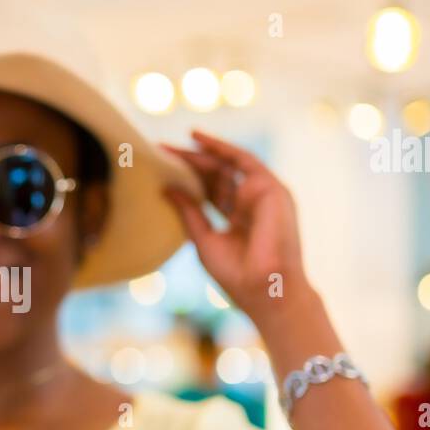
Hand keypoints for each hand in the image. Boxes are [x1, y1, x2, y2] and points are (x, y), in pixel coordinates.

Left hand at [161, 130, 309, 327]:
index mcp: (240, 219)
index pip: (212, 192)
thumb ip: (189, 212)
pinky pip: (242, 159)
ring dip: (200, 153)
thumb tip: (166, 187)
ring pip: (227, 164)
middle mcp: (253, 204)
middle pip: (218, 176)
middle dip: (189, 163)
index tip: (160, 169)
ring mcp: (263, 195)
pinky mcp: (269, 188)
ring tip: (171, 146)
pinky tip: (197, 140)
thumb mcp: (204, 240)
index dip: (188, 179)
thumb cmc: (238, 275)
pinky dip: (220, 148)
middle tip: (159, 151)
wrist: (265, 290)